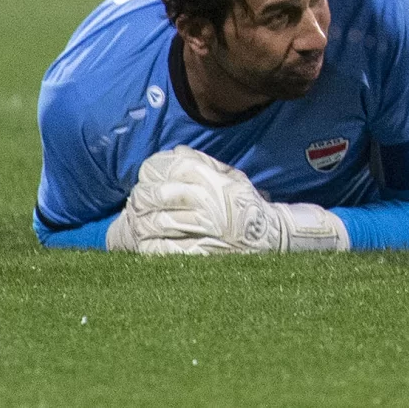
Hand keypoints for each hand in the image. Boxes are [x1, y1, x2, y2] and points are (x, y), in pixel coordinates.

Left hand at [108, 146, 346, 254]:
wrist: (270, 239)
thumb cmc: (246, 206)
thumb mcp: (232, 176)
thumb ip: (203, 164)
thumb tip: (175, 152)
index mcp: (214, 180)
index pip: (170, 168)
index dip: (151, 170)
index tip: (147, 177)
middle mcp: (207, 202)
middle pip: (154, 195)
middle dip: (140, 198)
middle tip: (138, 202)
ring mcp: (201, 230)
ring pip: (152, 223)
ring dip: (139, 222)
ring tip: (139, 222)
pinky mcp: (195, 255)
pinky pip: (158, 249)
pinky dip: (146, 244)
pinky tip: (146, 241)